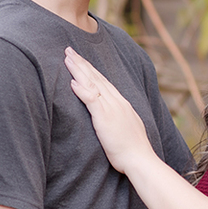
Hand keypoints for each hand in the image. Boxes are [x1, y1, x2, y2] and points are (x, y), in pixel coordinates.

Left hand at [65, 47, 152, 172]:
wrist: (140, 159)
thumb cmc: (133, 149)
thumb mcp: (127, 128)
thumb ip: (119, 118)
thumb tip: (113, 116)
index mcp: (122, 104)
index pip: (104, 82)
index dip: (91, 70)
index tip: (81, 60)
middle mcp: (117, 102)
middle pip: (97, 77)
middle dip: (82, 63)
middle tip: (69, 50)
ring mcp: (112, 108)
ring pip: (93, 84)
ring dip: (79, 70)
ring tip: (67, 57)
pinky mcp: (105, 117)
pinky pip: (91, 100)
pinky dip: (82, 89)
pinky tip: (72, 81)